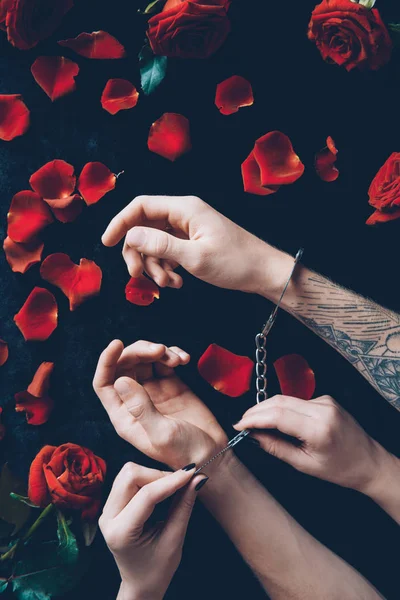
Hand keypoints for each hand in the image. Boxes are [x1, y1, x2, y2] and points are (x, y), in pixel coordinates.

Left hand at [93, 339, 227, 470]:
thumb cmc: (185, 452)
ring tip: (177, 359)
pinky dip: (173, 354)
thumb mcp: (162, 434)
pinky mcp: (171, 384)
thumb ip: (141, 408)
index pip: (104, 383)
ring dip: (159, 351)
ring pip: (144, 359)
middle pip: (125, 365)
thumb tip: (121, 381)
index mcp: (124, 416)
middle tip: (160, 350)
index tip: (117, 344)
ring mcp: (152, 391)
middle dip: (139, 351)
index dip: (106, 361)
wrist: (212, 454)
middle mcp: (134, 401)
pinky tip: (184, 360)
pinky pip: (164, 361)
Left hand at [99, 462, 206, 599]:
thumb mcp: (174, 540)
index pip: (147, 495)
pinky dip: (147, 478)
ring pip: (128, 473)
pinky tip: (161, 488)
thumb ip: (184, 506)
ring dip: (152, 474)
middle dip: (158, 475)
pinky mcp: (111, 505)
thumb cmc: (157, 569)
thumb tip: (197, 478)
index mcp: (121, 532)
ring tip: (172, 487)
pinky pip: (127, 479)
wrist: (140, 584)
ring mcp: (106, 510)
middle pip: (131, 475)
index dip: (171, 481)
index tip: (192, 473)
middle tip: (181, 483)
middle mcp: (107, 517)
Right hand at [101, 195, 290, 295]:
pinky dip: (166, 267)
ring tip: (169, 284)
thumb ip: (161, 245)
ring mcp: (188, 228)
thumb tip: (130, 235)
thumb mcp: (195, 257)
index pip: (140, 206)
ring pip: (154, 242)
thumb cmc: (236, 263)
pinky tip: (177, 282)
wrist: (264, 272)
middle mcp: (184, 214)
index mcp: (185, 208)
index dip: (120, 223)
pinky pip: (167, 251)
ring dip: (154, 265)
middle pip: (143, 226)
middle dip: (138, 252)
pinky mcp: (192, 241)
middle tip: (138, 276)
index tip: (105, 243)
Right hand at [234, 394, 385, 492]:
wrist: (369, 462)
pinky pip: (296, 401)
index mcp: (319, 428)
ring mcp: (325, 401)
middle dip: (256, 410)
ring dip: (267, 408)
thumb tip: (253, 436)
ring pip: (285, 399)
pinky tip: (276, 421)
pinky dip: (282, 409)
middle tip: (242, 423)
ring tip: (254, 423)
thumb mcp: (304, 465)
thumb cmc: (340, 469)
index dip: (254, 418)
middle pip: (279, 401)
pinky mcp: (325, 399)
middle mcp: (323, 409)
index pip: (278, 415)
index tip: (239, 426)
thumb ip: (276, 448)